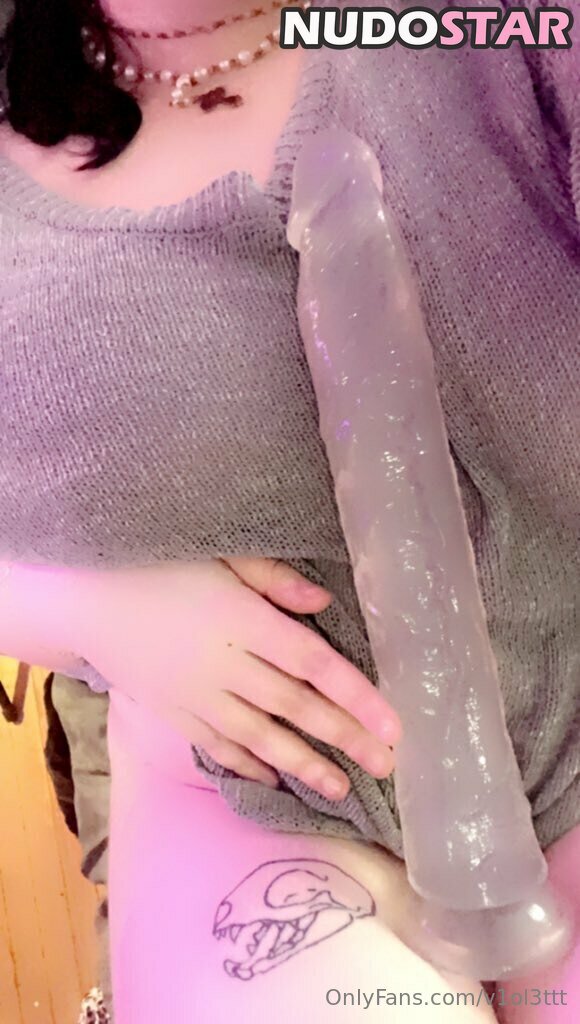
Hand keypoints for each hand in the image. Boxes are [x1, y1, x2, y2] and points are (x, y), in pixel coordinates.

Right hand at [76, 558, 399, 798]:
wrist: (86, 598)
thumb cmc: (159, 566)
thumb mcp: (219, 557)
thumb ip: (273, 580)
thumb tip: (324, 603)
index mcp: (244, 621)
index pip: (313, 663)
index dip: (356, 696)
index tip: (392, 725)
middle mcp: (226, 665)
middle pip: (295, 706)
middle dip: (344, 737)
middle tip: (385, 765)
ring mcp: (197, 695)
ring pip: (260, 736)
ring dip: (303, 763)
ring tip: (341, 787)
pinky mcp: (174, 712)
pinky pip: (217, 745)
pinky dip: (247, 765)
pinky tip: (273, 780)